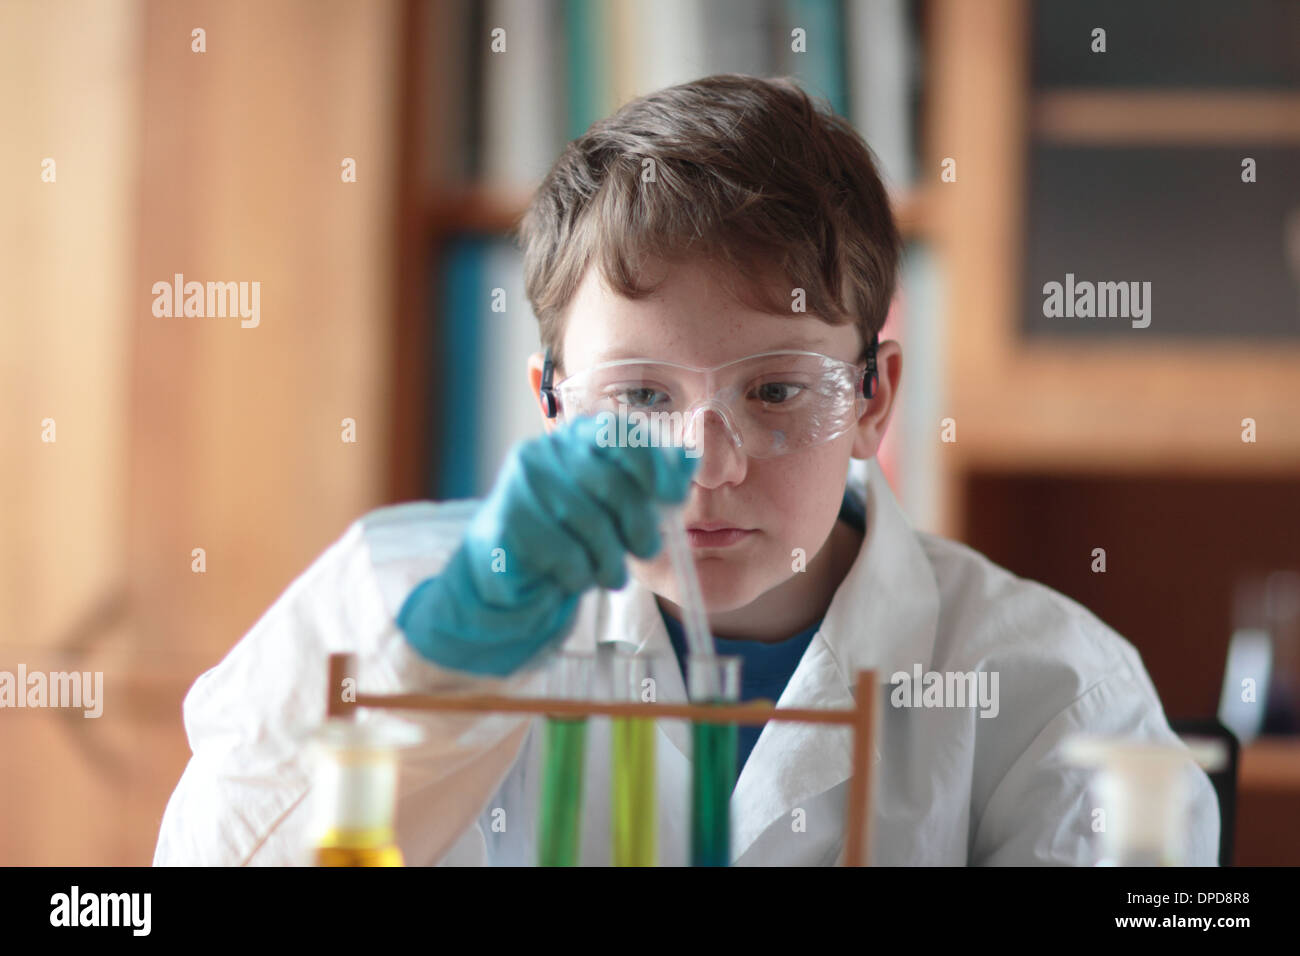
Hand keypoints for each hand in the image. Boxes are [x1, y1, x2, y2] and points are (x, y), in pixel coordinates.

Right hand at [397, 416, 696, 675]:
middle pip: (614, 485)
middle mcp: (548, 450)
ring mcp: (523, 483)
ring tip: (610, 574)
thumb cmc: (572, 530)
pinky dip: (580, 575)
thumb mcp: (618, 503)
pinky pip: (564, 554)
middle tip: (646, 550)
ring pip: (591, 525)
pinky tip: (574, 577)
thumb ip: (653, 480)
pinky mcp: (507, 521)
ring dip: (610, 562)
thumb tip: (691, 459)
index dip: (654, 465)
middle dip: (640, 527)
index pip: (623, 432)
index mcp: (579, 436)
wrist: (507, 565)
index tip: (673, 499)